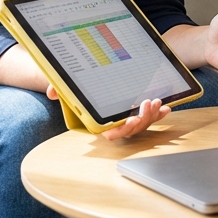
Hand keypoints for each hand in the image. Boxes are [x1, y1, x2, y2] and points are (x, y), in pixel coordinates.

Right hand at [45, 88, 170, 139]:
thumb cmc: (77, 90)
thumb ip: (58, 90)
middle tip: (147, 103)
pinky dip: (158, 114)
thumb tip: (52, 93)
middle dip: (142, 120)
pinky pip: (150, 118)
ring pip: (142, 125)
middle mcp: (115, 125)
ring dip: (151, 115)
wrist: (85, 83)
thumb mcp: (66, 87)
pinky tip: (166, 107)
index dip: (121, 130)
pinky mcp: (138, 113)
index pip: (111, 134)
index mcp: (99, 124)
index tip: (129, 121)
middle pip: (131, 130)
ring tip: (156, 101)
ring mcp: (127, 120)